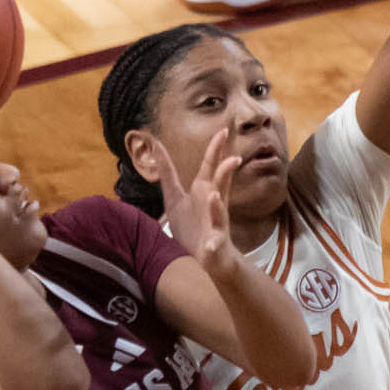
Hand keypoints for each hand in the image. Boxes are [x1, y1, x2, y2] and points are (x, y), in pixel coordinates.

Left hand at [158, 133, 243, 277]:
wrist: (205, 258)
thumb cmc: (192, 227)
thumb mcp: (175, 198)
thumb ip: (167, 172)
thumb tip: (156, 145)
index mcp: (203, 190)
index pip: (210, 166)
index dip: (216, 149)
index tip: (223, 130)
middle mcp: (213, 202)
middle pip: (220, 182)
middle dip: (225, 169)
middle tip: (234, 156)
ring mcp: (216, 221)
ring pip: (220, 209)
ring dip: (218, 203)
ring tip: (214, 196)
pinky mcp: (215, 241)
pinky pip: (215, 238)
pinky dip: (213, 240)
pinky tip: (210, 240)